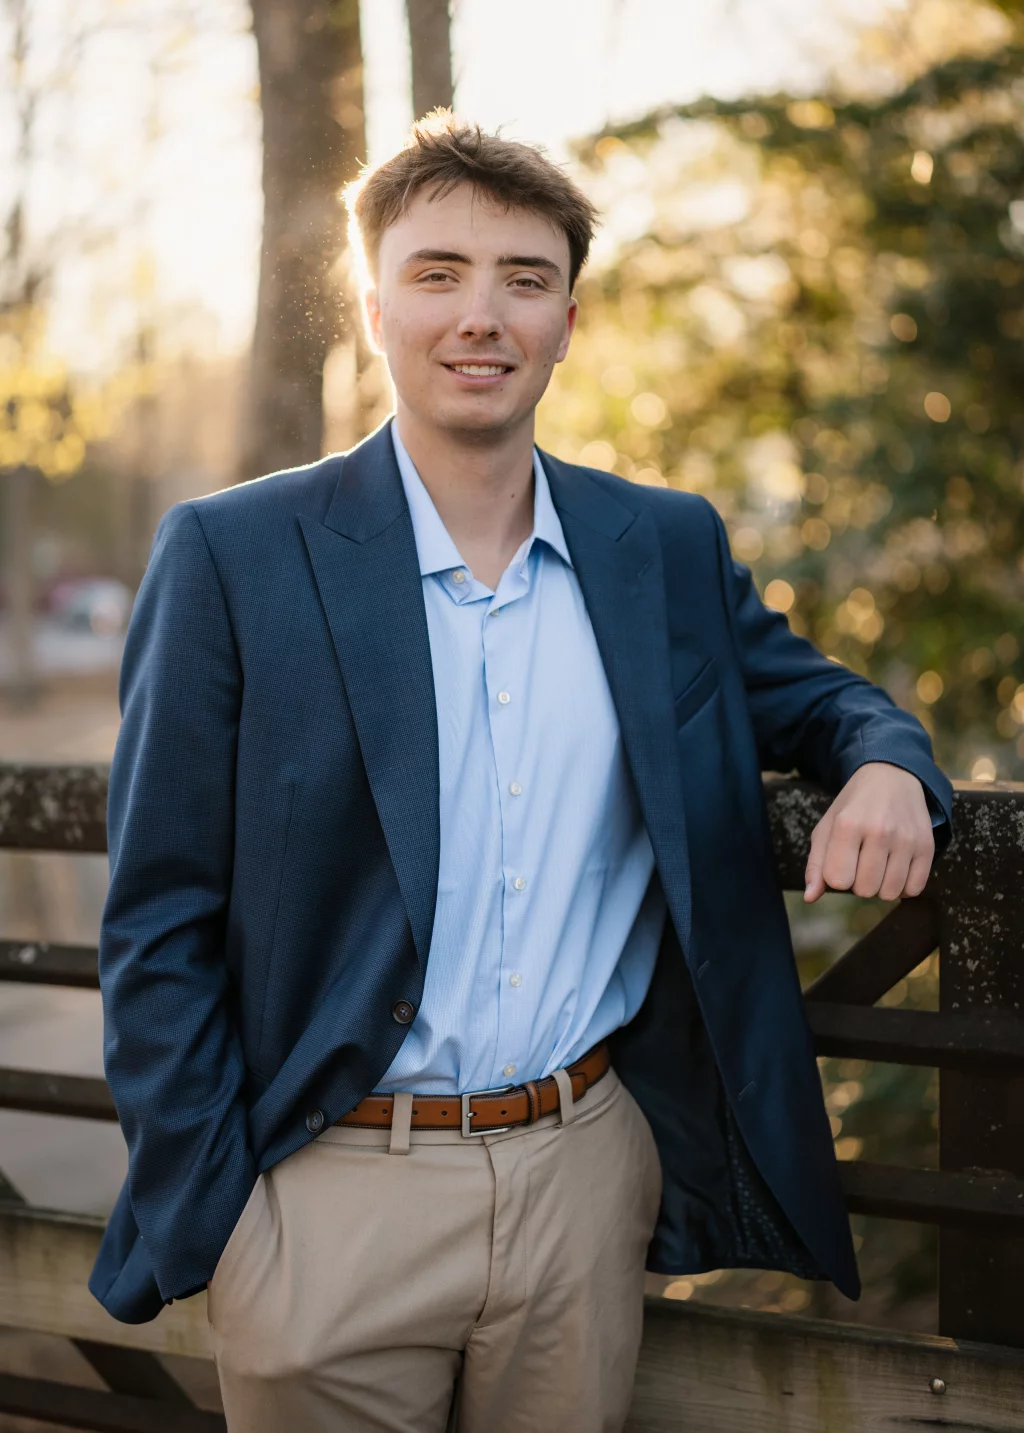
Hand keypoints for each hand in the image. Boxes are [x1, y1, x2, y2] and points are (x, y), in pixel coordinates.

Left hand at [803, 761, 933, 902]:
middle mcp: (879, 831)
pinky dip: (903, 886)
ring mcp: (906, 839)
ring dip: (881, 886)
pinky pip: (914, 889)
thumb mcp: (827, 827)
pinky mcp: (927, 846)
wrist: (892, 778)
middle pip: (865, 890)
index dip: (837, 877)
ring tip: (879, 864)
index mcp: (848, 824)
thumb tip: (809, 898)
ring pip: (890, 893)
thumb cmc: (853, 807)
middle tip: (861, 861)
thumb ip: (816, 864)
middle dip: (859, 882)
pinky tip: (896, 868)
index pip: (838, 880)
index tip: (841, 861)